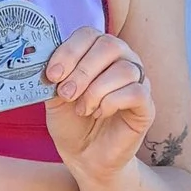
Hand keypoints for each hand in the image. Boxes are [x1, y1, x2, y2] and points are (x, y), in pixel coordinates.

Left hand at [42, 25, 155, 185]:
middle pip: (109, 45)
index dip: (69, 51)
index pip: (88, 34)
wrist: (86, 157)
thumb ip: (53, 78)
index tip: (52, 75)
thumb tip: (44, 63)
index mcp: (97, 52)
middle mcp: (122, 60)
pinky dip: (112, 102)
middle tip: (66, 94)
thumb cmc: (72, 123)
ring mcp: (138, 80)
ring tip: (82, 109)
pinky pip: (136, 91)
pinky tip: (100, 113)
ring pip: (123, 69)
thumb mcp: (54, 98)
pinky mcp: (146, 104)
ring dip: (95, 90)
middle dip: (82, 71)